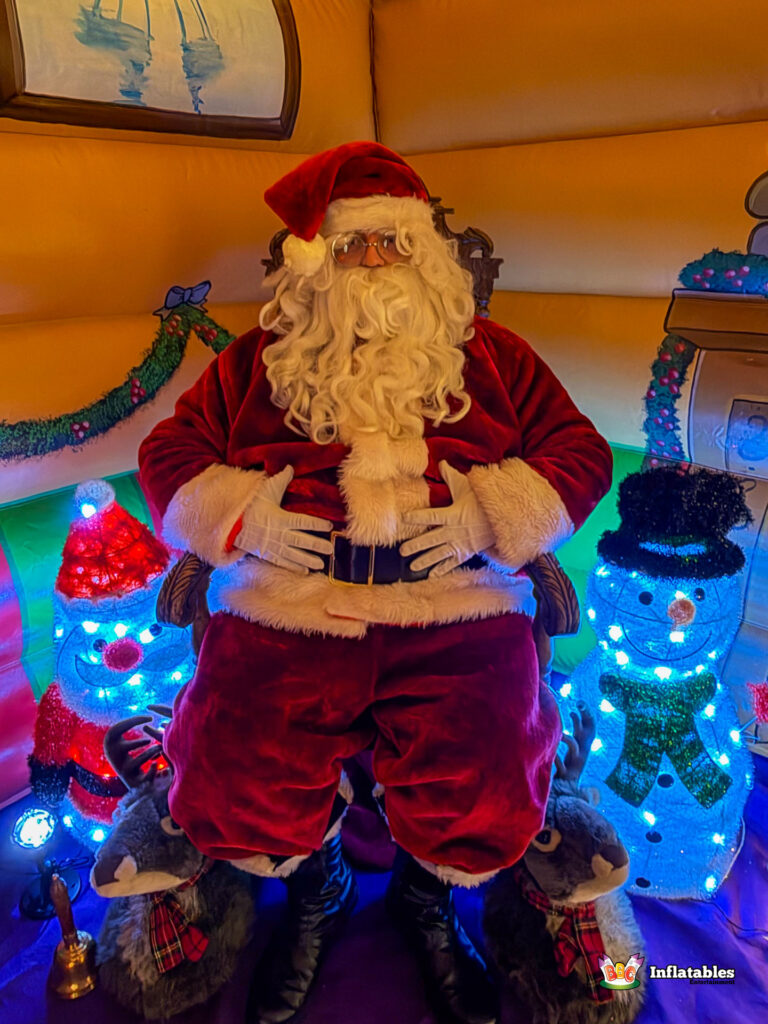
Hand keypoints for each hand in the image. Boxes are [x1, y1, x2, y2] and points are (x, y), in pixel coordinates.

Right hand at [235, 466, 332, 573]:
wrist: (231, 524)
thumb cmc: (250, 506)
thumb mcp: (266, 491)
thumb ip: (281, 480)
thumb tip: (291, 467)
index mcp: (281, 518)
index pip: (304, 522)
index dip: (318, 524)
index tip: (329, 526)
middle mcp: (280, 534)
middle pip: (303, 541)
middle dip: (318, 546)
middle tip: (331, 550)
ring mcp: (274, 546)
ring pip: (295, 555)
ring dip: (309, 560)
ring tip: (322, 564)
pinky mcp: (268, 554)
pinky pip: (283, 562)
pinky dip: (294, 567)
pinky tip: (305, 571)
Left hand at [399, 462, 494, 576]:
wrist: (506, 517)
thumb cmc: (485, 500)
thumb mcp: (468, 486)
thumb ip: (451, 476)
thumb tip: (440, 462)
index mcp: (452, 514)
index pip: (430, 516)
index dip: (416, 517)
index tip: (403, 518)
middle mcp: (454, 531)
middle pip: (430, 539)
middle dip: (415, 546)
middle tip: (401, 551)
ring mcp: (460, 544)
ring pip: (439, 554)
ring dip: (425, 561)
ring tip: (412, 567)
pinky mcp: (467, 552)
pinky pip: (453, 563)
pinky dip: (442, 570)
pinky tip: (432, 576)